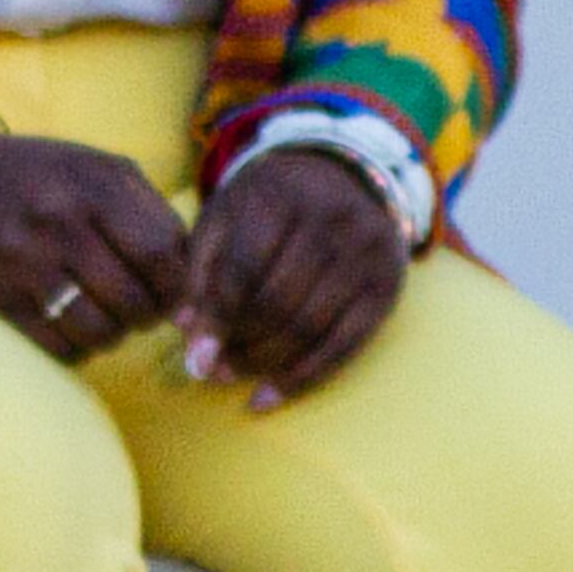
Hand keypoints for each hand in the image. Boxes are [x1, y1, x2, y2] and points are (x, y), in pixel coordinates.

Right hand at [0, 130, 189, 360]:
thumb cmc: (35, 176)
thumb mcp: (95, 168)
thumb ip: (147, 212)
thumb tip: (189, 277)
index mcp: (93, 185)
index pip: (162, 255)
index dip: (178, 286)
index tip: (172, 293)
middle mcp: (60, 221)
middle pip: (134, 301)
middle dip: (146, 316)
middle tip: (138, 309)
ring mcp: (25, 261)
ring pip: (98, 331)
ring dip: (111, 335)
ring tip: (104, 317)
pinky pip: (58, 346)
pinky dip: (74, 347)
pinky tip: (70, 324)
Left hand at [180, 147, 408, 403]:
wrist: (345, 177)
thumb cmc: (269, 203)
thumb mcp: (226, 214)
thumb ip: (201, 266)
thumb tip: (185, 329)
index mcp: (279, 195)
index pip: (244, 267)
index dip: (217, 317)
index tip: (193, 358)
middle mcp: (330, 221)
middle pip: (279, 302)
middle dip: (240, 345)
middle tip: (210, 370)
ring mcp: (365, 254)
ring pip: (310, 327)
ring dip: (266, 363)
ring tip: (231, 376)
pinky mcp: (387, 286)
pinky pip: (345, 344)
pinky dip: (305, 376)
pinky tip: (270, 394)